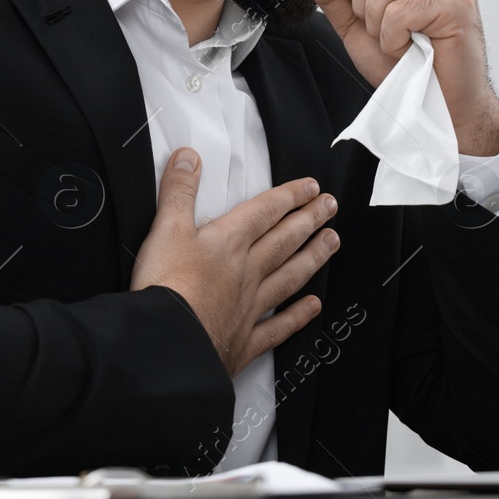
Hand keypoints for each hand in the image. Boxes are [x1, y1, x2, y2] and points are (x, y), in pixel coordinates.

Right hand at [130, 146, 340, 375]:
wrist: (168, 342)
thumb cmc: (166, 287)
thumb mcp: (165, 228)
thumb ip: (179, 191)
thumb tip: (189, 156)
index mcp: (228, 243)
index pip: (265, 212)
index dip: (289, 196)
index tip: (311, 187)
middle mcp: (246, 272)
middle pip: (284, 240)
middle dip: (309, 220)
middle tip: (332, 207)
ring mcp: (249, 307)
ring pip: (289, 277)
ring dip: (312, 258)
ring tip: (333, 243)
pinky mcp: (243, 340)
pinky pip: (277, 326)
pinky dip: (297, 317)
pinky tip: (312, 307)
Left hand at [299, 0, 498, 155]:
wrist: (438, 102)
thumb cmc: (404, 60)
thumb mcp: (356, 21)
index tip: (373, 13)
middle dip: (363, 5)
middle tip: (387, 30)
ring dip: (379, 26)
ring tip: (402, 40)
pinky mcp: (460, 1)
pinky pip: (399, 12)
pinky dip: (394, 40)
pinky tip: (414, 49)